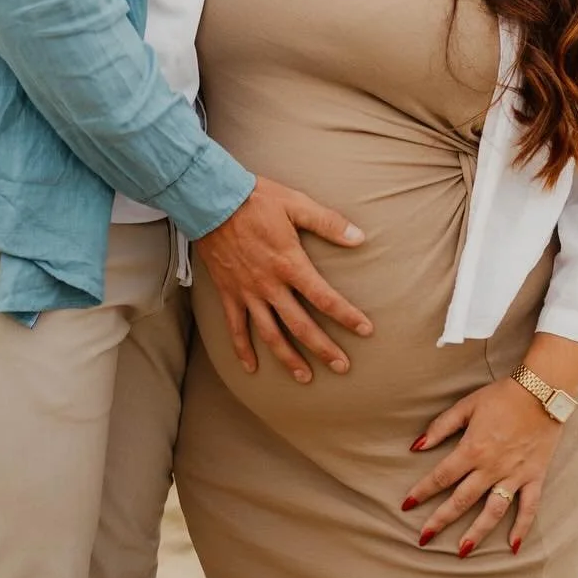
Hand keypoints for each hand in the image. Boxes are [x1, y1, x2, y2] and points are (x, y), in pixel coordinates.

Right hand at [194, 177, 371, 383]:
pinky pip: (236, 327)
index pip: (324, 298)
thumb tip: (360, 237)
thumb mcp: (296, 204)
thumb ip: (328, 223)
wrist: (211, 200)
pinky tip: (251, 368)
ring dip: (288, 358)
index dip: (346, 316)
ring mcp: (247, 292)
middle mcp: (270, 285)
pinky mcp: (228, 293)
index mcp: (290, 264)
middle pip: (300, 325)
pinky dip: (242, 349)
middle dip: (323, 348)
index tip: (365, 330)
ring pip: (270, 334)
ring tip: (305, 377)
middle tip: (342, 367)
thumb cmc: (256, 200)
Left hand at [402, 379, 560, 556]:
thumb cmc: (501, 396)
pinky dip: (522, 528)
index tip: (406, 505)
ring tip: (461, 551)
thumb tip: (416, 446)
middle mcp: (491, 468)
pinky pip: (529, 507)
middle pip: (461, 500)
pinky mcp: (534, 477)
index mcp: (472, 449)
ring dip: (477, 532)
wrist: (542, 391)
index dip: (421, 492)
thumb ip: (441, 427)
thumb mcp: (467, 406)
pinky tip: (513, 547)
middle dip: (440, 520)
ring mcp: (514, 475)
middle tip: (423, 539)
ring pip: (492, 511)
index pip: (440, 477)